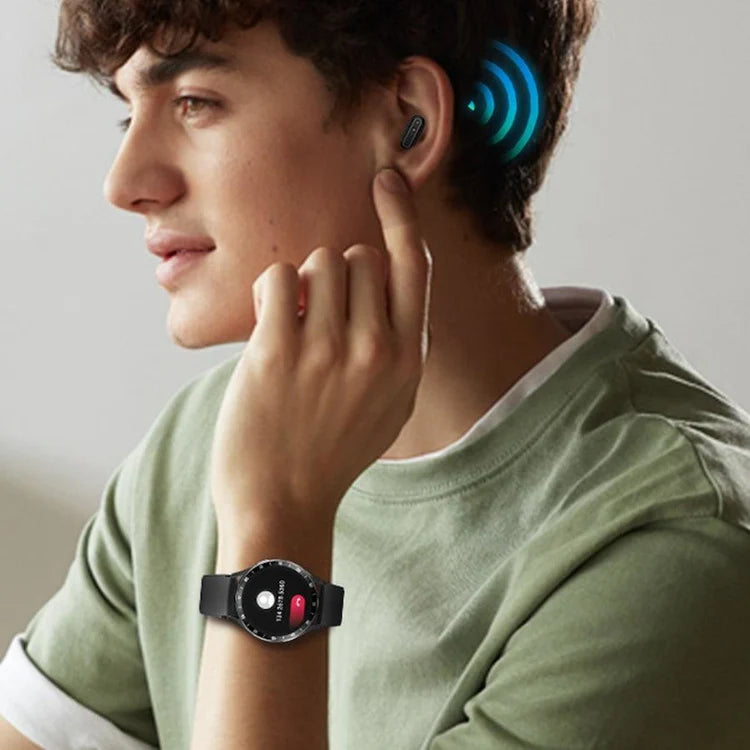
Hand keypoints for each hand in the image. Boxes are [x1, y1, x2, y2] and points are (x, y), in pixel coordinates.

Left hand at [209, 167, 433, 529]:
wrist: (284, 502)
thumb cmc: (331, 449)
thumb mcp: (388, 402)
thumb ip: (395, 342)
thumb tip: (376, 273)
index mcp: (408, 359)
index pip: (414, 267)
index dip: (401, 216)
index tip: (386, 178)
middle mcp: (378, 349)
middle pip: (359, 257)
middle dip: (335, 274)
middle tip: (317, 315)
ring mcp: (330, 350)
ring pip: (319, 262)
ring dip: (301, 283)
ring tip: (293, 325)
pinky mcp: (280, 351)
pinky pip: (278, 279)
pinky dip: (270, 293)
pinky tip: (269, 325)